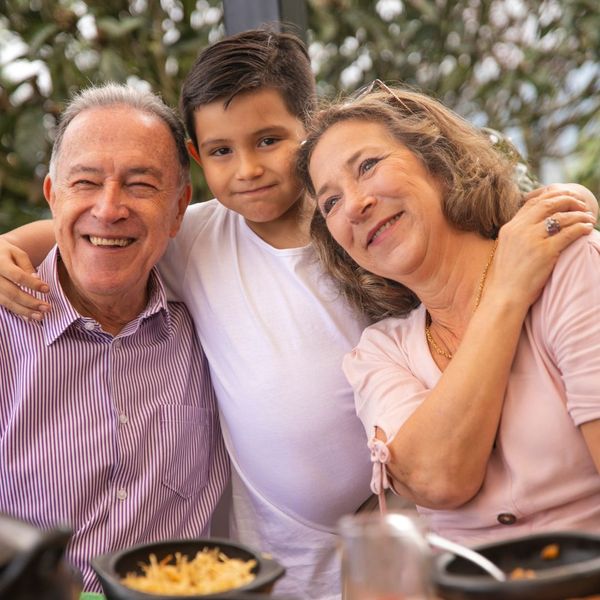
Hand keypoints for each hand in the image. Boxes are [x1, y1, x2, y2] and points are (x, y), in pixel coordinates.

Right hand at [0, 237, 50, 319]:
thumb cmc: (5, 252)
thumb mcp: (17, 253)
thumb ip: (27, 266)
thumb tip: (37, 279)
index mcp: (0, 263)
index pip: (17, 276)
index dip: (33, 284)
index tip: (47, 289)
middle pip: (12, 292)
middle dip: (31, 302)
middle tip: (47, 308)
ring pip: (6, 302)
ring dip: (24, 311)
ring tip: (40, 316)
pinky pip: (3, 305)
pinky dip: (16, 312)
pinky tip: (28, 317)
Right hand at [490, 188, 594, 308]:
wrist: (504, 295)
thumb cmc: (508, 277)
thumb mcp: (507, 249)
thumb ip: (518, 234)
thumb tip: (535, 225)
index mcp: (509, 228)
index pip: (532, 202)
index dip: (551, 197)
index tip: (565, 199)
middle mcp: (519, 230)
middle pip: (547, 204)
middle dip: (568, 200)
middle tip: (581, 204)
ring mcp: (531, 240)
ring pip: (561, 217)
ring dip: (579, 214)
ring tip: (589, 217)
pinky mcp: (545, 252)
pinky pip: (569, 233)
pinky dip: (581, 228)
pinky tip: (588, 229)